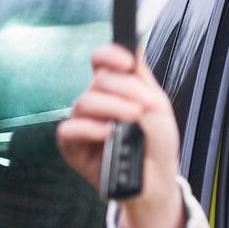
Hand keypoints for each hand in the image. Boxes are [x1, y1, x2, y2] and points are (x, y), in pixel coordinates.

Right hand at [57, 45, 184, 227]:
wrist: (157, 180)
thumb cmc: (157, 145)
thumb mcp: (158, 108)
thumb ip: (143, 79)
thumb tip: (134, 47)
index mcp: (116, 90)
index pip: (102, 63)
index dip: (109, 56)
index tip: (126, 62)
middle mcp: (97, 103)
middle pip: (98, 81)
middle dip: (123, 89)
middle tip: (143, 106)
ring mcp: (84, 123)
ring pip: (85, 102)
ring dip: (112, 107)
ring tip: (133, 119)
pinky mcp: (74, 147)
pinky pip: (70, 129)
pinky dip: (90, 128)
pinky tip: (107, 133)